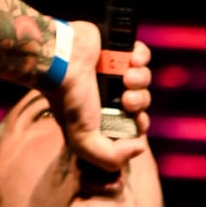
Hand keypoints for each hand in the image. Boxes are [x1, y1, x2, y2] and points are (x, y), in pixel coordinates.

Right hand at [48, 22, 152, 173]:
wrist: (61, 57)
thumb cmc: (69, 98)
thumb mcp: (83, 140)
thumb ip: (110, 158)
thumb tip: (140, 147)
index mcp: (104, 115)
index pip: (135, 125)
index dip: (140, 124)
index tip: (136, 119)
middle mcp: (110, 94)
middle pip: (142, 102)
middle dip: (140, 102)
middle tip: (127, 99)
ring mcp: (115, 70)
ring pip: (144, 79)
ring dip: (141, 80)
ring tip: (126, 77)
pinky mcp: (119, 49)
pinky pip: (143, 54)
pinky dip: (142, 57)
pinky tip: (131, 59)